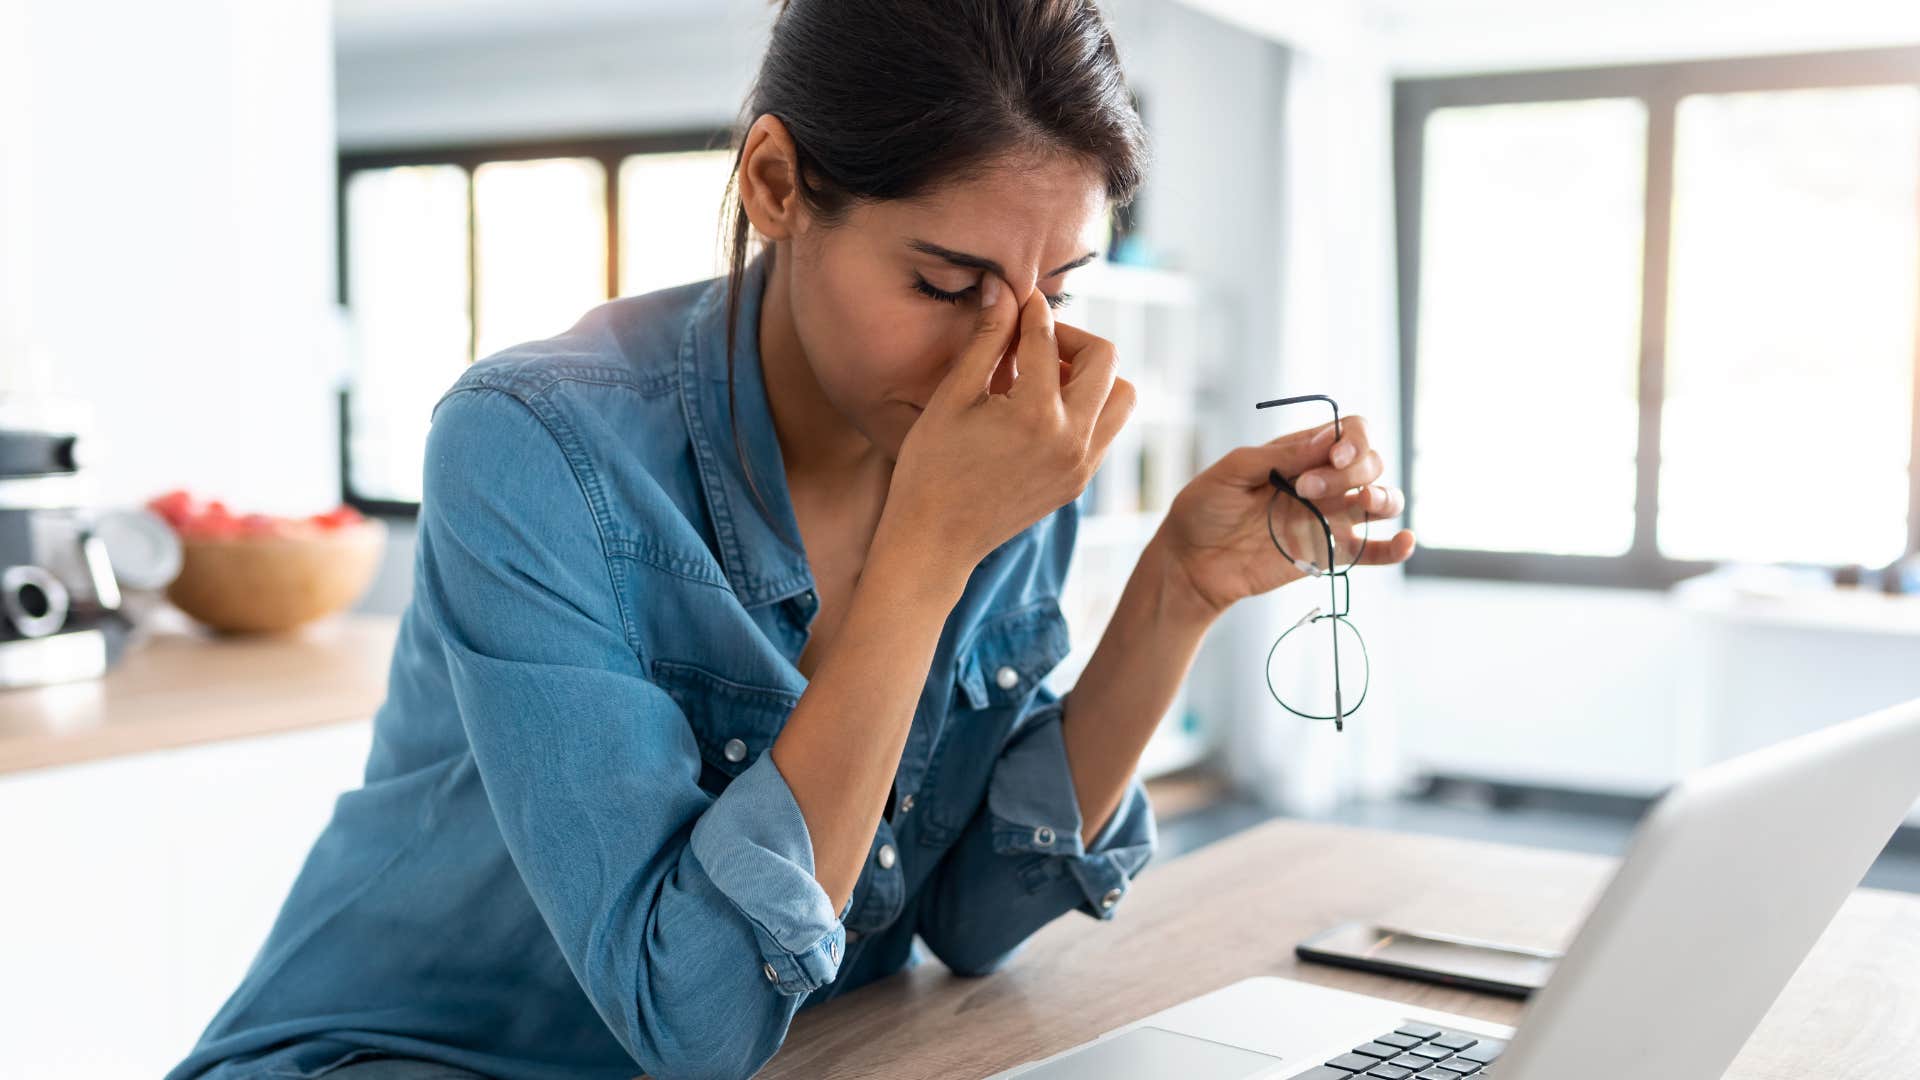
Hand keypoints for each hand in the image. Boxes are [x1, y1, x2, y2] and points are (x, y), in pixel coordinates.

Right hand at [881, 272, 1135, 574]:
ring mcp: (1082, 465)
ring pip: (1121, 396)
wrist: (935, 541)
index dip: (1030, 310)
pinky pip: (1106, 429)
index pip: (1048, 339)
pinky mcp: (1080, 482)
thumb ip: (987, 340)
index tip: (1018, 298)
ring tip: (1045, 378)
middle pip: (1105, 359)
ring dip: (1092, 375)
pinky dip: (1087, 407)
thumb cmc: (930, 468)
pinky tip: (1043, 409)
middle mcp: (1072, 440)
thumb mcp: (953, 397)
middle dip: (1071, 338)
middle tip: (1033, 341)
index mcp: (1036, 414)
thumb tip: (1002, 288)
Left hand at [1156, 415, 1414, 615]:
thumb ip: (1279, 455)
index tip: (1332, 455)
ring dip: (1384, 496)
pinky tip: (1404, 541)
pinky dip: (1396, 547)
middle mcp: (1324, 481)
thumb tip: (1326, 440)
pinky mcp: (1330, 554)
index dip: (1353, 440)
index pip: (1351, 432)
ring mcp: (1330, 517)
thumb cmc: (1204, 510)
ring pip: (1382, 500)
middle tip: (1306, 489)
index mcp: (1301, 452)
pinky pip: (1374, 551)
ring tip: (1364, 502)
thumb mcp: (1231, 472)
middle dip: (1350, 470)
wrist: (1191, 563)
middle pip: (1370, 462)